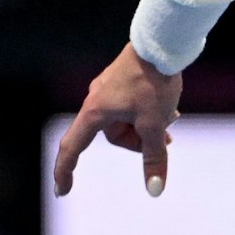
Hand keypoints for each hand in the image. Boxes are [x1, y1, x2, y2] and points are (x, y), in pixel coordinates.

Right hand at [53, 44, 181, 196]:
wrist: (162, 43)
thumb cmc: (154, 82)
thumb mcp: (156, 123)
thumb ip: (155, 157)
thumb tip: (155, 190)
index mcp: (94, 112)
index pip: (72, 148)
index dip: (65, 171)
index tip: (62, 191)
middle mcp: (95, 99)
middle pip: (114, 135)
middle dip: (141, 140)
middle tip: (167, 137)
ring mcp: (108, 88)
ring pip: (127, 120)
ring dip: (149, 124)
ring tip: (173, 117)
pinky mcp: (122, 80)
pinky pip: (132, 106)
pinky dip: (149, 112)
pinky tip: (170, 107)